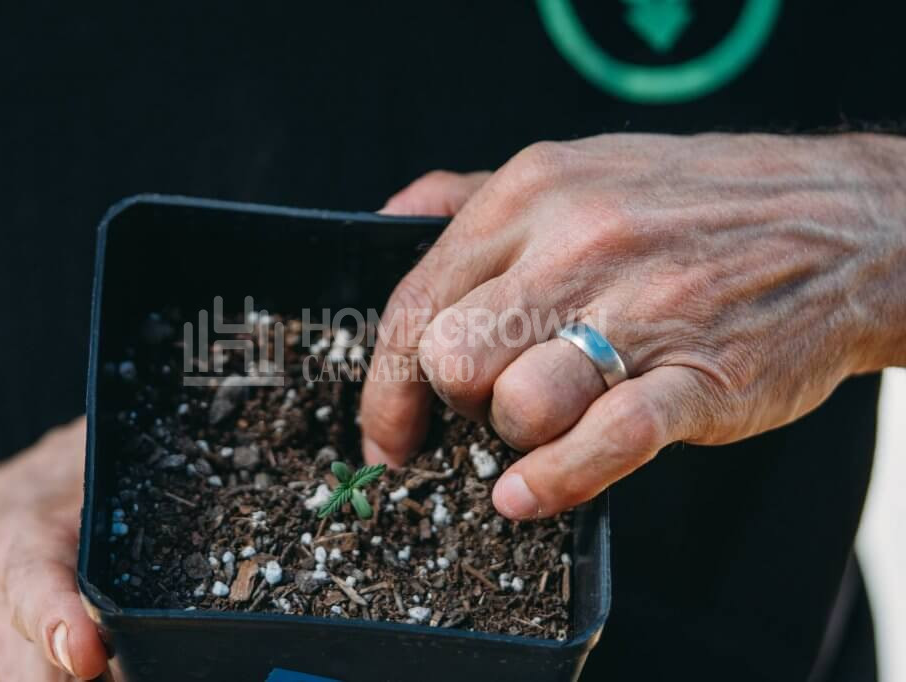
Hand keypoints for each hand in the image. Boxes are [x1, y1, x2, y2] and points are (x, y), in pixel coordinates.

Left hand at [360, 134, 905, 518]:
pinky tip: (526, 495)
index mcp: (533, 193)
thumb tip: (390, 223)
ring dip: (516, 434)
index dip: (383, 383)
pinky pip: (603, 441)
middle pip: (451, 361)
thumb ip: (471, 194)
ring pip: (516, 405)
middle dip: (456, 402)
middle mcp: (578, 245)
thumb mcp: (579, 164)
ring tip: (552, 417)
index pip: (415, 301)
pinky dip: (554, 481)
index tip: (387, 428)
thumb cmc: (701, 203)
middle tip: (489, 403)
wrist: (847, 225)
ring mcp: (641, 312)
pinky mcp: (699, 377)